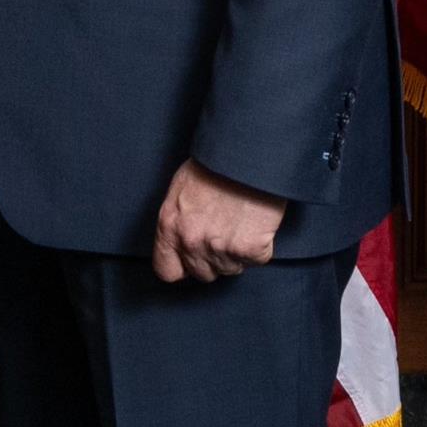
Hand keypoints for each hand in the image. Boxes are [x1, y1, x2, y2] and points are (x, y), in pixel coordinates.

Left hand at [152, 159, 283, 281]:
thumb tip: (182, 240)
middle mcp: (191, 241)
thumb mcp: (181, 189)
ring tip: (241, 224)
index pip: (167, 270)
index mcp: (169, 225)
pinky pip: (256, 260)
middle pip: (202, 274)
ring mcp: (220, 248)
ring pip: (231, 269)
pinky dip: (260, 247)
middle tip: (224, 233)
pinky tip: (257, 225)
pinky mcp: (249, 250)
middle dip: (213, 259)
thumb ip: (178, 221)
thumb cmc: (214, 163)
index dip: (182, 266)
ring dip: (237, 254)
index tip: (192, 259)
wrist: (246, 153)